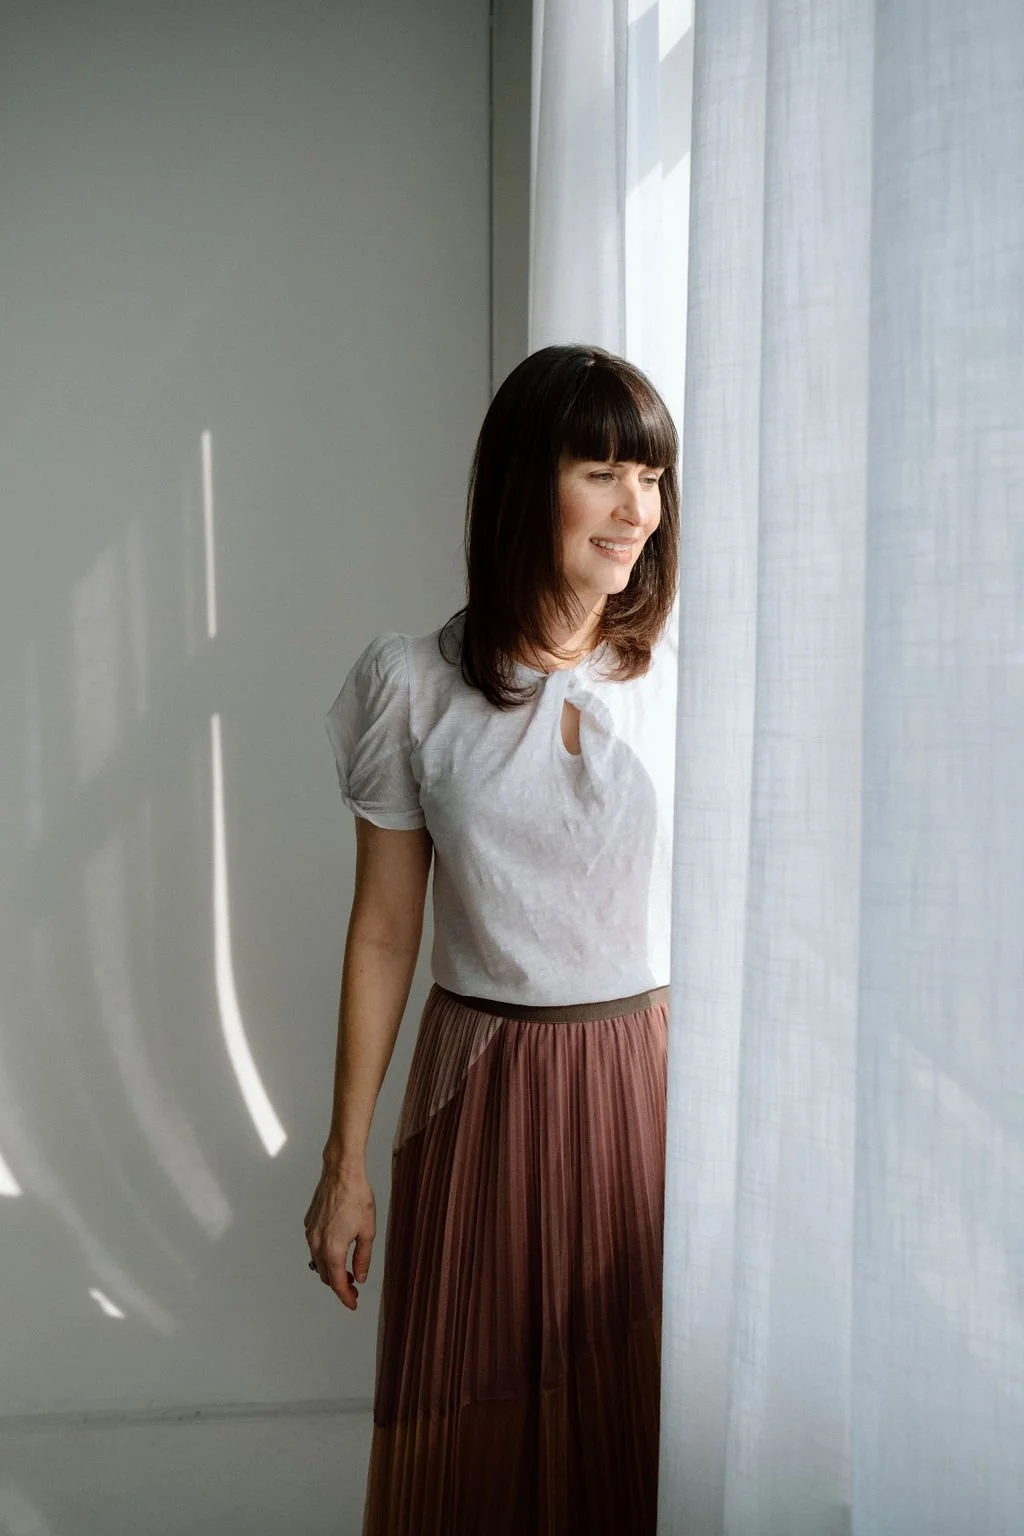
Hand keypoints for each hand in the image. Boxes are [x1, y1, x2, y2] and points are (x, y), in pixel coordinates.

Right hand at [303, 1160, 375, 1310]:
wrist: (342, 1173)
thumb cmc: (357, 1198)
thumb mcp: (368, 1231)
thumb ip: (362, 1258)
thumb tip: (359, 1277)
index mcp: (333, 1249)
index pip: (337, 1283)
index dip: (345, 1297)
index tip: (353, 1304)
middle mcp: (317, 1244)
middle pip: (325, 1275)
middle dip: (338, 1284)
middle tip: (353, 1287)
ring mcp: (310, 1233)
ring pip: (318, 1261)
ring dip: (330, 1270)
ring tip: (346, 1270)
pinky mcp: (309, 1223)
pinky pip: (314, 1246)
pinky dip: (324, 1254)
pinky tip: (337, 1248)